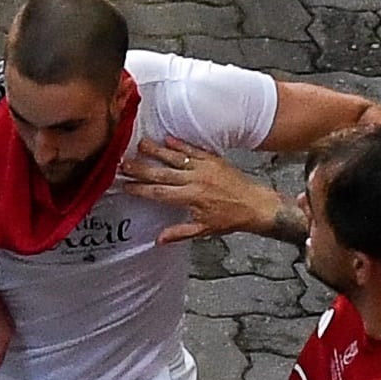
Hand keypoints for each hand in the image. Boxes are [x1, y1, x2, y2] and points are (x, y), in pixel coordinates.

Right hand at [118, 140, 293, 244]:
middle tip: (123, 163)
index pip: (159, 192)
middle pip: (161, 173)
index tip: (125, 185)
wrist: (257, 204)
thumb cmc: (231, 218)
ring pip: (175, 158)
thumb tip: (158, 240)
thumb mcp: (204, 230)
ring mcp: (204, 167)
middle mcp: (196, 180)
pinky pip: (193, 150)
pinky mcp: (213, 160)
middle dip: (140, 168)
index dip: (140, 189)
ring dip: (156, 151)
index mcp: (191, 198)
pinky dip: (180, 144)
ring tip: (140, 144)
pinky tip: (167, 139)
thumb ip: (180, 233)